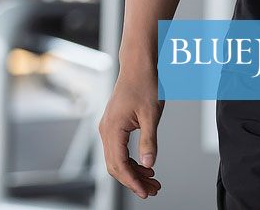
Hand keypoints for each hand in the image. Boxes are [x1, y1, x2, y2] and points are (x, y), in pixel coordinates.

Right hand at [98, 72, 163, 198]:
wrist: (138, 67)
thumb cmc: (144, 85)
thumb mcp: (151, 115)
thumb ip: (149, 142)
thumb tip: (149, 165)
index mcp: (112, 128)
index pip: (119, 164)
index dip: (132, 182)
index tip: (146, 192)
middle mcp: (106, 130)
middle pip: (115, 166)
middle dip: (133, 181)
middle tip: (154, 190)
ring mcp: (108, 128)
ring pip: (116, 160)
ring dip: (133, 173)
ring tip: (153, 181)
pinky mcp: (114, 126)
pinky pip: (119, 150)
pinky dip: (131, 162)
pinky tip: (146, 166)